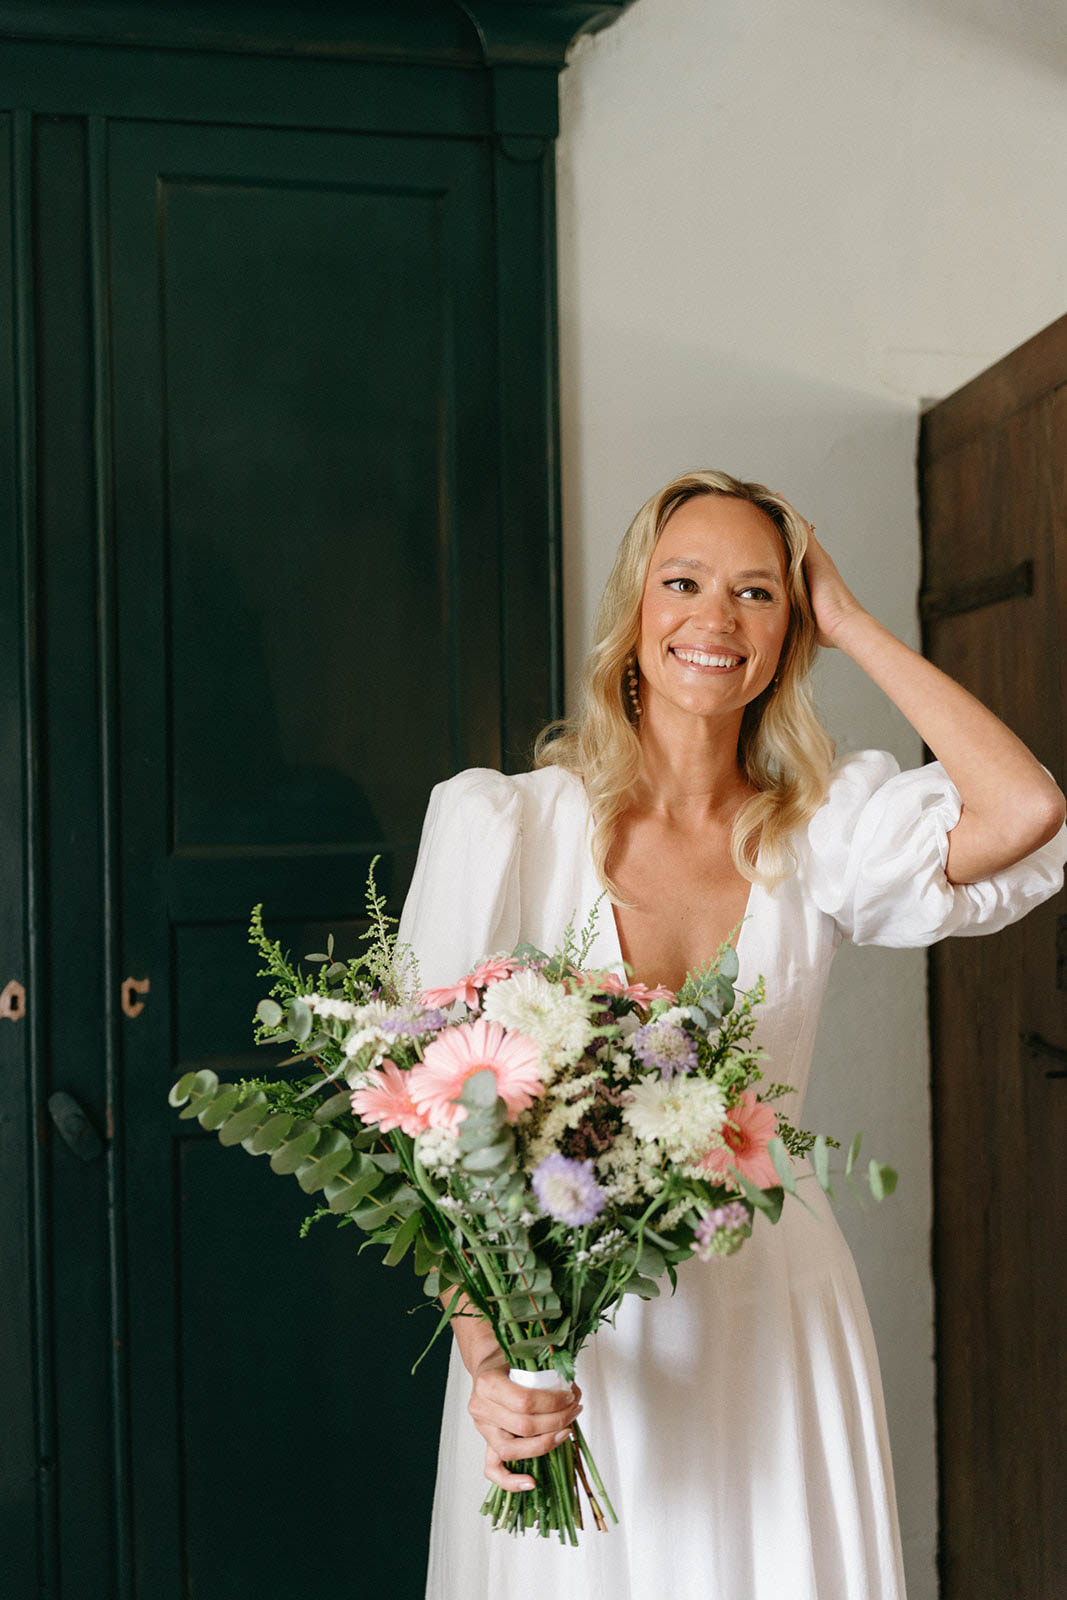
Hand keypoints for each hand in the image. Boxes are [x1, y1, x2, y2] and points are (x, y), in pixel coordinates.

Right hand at [467, 1347, 583, 1492]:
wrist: (488, 1365)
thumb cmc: (507, 1361)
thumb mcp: (524, 1356)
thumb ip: (546, 1371)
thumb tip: (574, 1393)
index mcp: (488, 1383)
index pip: (524, 1401)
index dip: (552, 1404)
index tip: (570, 1397)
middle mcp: (481, 1408)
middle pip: (523, 1427)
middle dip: (556, 1422)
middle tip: (573, 1411)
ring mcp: (483, 1428)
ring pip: (512, 1450)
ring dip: (544, 1445)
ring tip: (564, 1433)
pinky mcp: (486, 1442)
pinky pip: (493, 1469)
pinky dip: (511, 1481)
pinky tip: (531, 1482)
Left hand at [773, 493, 865, 646]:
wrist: (844, 625)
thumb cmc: (826, 628)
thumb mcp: (801, 615)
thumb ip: (790, 613)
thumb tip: (773, 625)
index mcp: (811, 575)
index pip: (792, 551)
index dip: (781, 538)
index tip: (767, 527)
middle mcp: (815, 561)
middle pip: (795, 534)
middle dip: (782, 519)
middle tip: (765, 501)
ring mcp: (817, 556)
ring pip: (797, 526)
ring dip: (785, 511)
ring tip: (769, 493)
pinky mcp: (816, 555)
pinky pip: (800, 527)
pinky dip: (790, 513)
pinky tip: (778, 498)